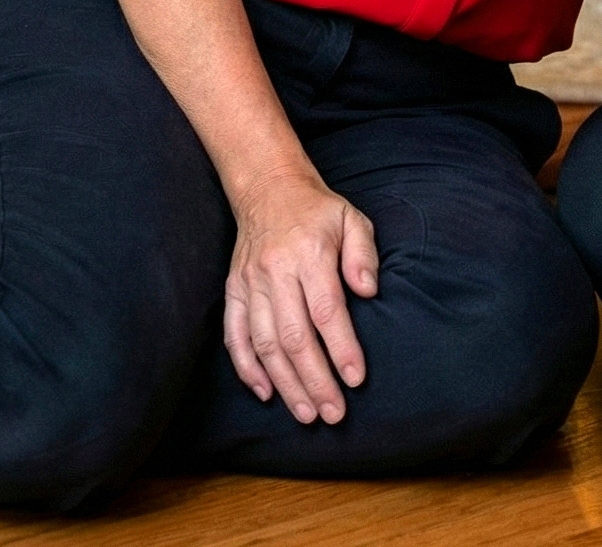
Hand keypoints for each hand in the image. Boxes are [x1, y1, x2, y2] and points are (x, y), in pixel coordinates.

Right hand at [223, 172, 379, 423]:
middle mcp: (275, 271)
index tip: (356, 380)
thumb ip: (363, 254)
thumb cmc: (318, 210)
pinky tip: (266, 392)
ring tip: (307, 413)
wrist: (269, 189)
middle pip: (294, 337)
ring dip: (285, 384)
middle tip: (334, 414)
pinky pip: (234, 336)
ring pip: (264, 344)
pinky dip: (247, 368)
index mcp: (309, 253)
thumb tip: (369, 291)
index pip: (327, 310)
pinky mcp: (232, 291)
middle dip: (315, 380)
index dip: (342, 349)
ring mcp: (249, 283)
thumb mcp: (352, 219)